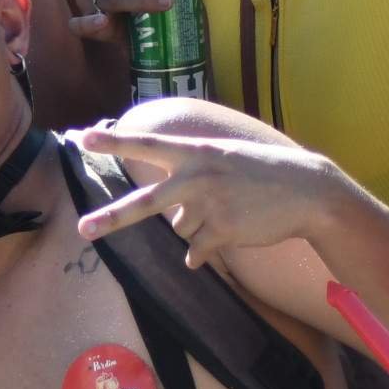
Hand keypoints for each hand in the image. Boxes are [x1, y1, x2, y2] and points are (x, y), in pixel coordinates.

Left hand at [71, 123, 338, 269]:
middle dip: (111, 218)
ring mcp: (210, 206)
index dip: (115, 142)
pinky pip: (197, 251)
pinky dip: (205, 251)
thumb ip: (192, 179)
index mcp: (196, 152)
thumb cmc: (261, 172)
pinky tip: (231, 233)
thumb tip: (175, 225)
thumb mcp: (223, 159)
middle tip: (82, 229)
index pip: (148, 145)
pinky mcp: (224, 232)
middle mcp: (197, 177)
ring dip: (198, 225)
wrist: (307, 191)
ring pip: (180, 228)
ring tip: (230, 209)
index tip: (83, 137)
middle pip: (144, 202)